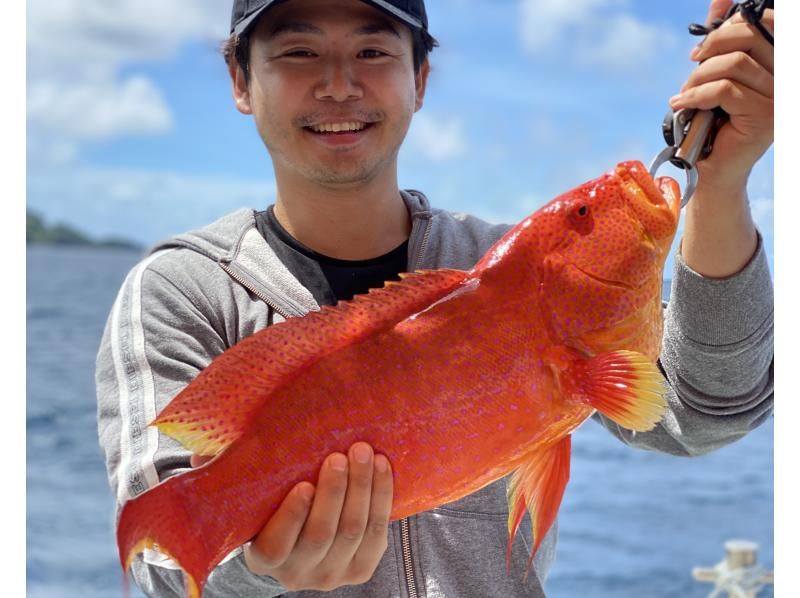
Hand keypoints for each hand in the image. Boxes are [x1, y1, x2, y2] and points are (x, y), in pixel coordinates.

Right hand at [192, 442, 393, 591]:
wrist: (303, 535)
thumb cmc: (267, 504)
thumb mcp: (243, 493)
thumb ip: (223, 472)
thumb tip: (202, 449)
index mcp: (263, 559)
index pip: (276, 544)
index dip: (291, 516)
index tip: (302, 484)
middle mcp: (298, 573)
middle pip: (322, 534)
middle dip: (335, 492)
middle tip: (341, 455)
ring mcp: (333, 574)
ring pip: (353, 531)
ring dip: (363, 489)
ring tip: (364, 453)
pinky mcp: (362, 567)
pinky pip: (377, 533)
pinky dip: (381, 497)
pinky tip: (382, 467)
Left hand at [670, 0, 773, 195]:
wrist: (712, 166)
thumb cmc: (714, 118)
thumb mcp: (716, 72)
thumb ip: (723, 37)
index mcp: (781, 61)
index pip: (770, 21)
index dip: (732, 24)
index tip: (704, 46)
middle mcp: (788, 76)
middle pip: (748, 37)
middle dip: (710, 48)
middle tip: (691, 66)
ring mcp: (780, 97)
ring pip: (734, 64)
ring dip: (699, 76)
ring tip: (685, 93)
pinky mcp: (764, 116)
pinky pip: (724, 90)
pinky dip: (695, 95)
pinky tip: (681, 104)